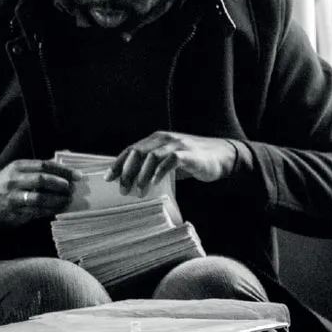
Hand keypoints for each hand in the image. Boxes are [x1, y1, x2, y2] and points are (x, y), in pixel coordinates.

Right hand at [0, 159, 78, 227]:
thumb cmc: (4, 182)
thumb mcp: (18, 169)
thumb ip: (41, 165)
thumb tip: (67, 154)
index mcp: (17, 167)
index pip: (43, 165)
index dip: (63, 170)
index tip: (78, 176)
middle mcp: (14, 180)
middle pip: (41, 180)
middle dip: (60, 185)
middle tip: (71, 189)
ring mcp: (13, 197)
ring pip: (40, 198)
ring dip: (57, 200)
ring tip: (67, 200)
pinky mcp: (14, 213)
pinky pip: (36, 212)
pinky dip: (49, 211)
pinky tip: (57, 209)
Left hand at [109, 131, 240, 193]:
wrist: (223, 156)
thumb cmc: (194, 161)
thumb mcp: (170, 161)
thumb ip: (155, 166)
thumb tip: (134, 182)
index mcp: (156, 139)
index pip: (131, 150)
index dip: (118, 163)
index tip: (108, 178)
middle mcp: (163, 139)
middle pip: (137, 153)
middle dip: (126, 172)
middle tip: (122, 189)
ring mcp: (176, 145)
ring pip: (151, 157)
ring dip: (141, 175)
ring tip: (138, 191)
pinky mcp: (188, 154)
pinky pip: (169, 161)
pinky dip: (159, 172)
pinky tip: (155, 183)